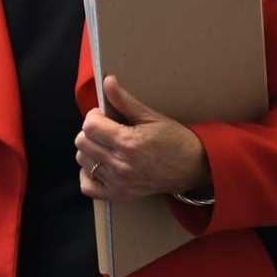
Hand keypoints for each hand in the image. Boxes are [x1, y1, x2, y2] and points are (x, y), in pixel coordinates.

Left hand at [76, 76, 211, 202]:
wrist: (194, 167)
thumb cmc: (175, 140)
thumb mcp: (151, 117)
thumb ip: (125, 101)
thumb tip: (107, 82)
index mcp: (128, 143)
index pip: (90, 126)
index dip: (94, 116)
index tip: (104, 115)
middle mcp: (121, 165)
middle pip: (82, 143)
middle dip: (91, 131)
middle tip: (106, 129)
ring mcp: (119, 182)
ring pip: (83, 161)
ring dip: (90, 150)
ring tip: (106, 145)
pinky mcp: (120, 195)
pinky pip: (88, 187)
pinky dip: (89, 175)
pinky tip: (100, 165)